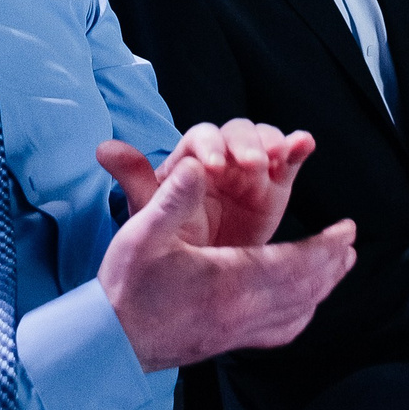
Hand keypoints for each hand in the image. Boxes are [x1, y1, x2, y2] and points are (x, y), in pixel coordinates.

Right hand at [95, 150, 356, 372]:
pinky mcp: (229, 344)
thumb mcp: (140, 233)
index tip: (347, 230)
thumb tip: (200, 164)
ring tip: (340, 266)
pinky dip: (302, 314)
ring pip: (298, 311)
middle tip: (350, 243)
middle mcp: (240, 312)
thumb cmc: (125, 285)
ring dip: (323, 286)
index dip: (324, 247)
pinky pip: (280, 332)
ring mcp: (237, 333)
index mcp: (226, 281)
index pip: (292, 263)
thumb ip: (172, 197)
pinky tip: (306, 305)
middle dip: (332, 263)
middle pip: (304, 288)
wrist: (108, 343)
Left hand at [101, 121, 309, 250]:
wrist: (197, 276)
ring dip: (274, 142)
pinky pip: (289, 161)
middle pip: (238, 133)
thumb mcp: (150, 214)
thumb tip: (104, 148)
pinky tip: (304, 144)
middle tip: (252, 164)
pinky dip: (298, 147)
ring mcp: (252, 169)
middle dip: (246, 144)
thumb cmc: (172, 240)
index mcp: (190, 160)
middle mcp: (223, 156)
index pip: (201, 139)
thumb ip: (136, 180)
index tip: (213, 167)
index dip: (210, 147)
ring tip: (280, 155)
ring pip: (266, 141)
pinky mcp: (276, 185)